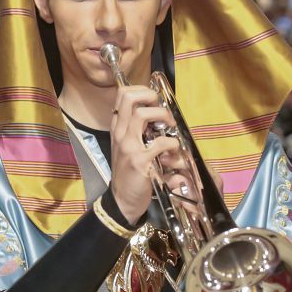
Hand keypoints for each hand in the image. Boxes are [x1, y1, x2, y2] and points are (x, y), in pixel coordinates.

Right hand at [109, 86, 178, 223]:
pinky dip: (173, 143)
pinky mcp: (139, 161)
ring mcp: (128, 146)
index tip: (154, 100)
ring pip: (144, 114)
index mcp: (117, 128)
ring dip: (163, 116)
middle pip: (130, 97)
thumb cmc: (129, 173)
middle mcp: (120, 133)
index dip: (141, 90)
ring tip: (170, 128)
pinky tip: (174, 151)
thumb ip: (137, 130)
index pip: (122, 95)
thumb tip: (157, 114)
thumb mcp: (127, 148)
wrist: (123, 201)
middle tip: (162, 111)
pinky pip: (161, 142)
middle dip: (151, 97)